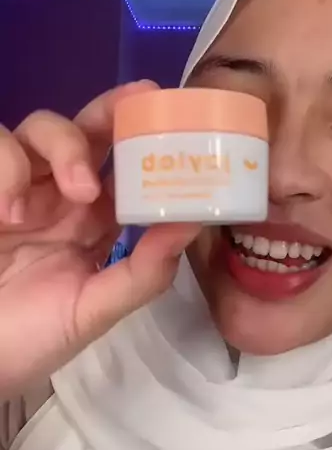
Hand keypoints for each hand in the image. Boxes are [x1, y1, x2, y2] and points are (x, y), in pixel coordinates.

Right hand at [0, 81, 199, 397]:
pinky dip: (7, 168)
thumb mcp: (92, 311)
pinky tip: (9, 213)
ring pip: (40, 127)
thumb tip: (195, 223)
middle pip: (85, 129)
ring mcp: (16, 188)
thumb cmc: (27, 339)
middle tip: (131, 110)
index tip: (172, 113)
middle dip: (110, 112)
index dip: (145, 136)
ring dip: (64, 146)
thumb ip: (144, 272)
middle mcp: (56, 195)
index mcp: (92, 221)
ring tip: (75, 192)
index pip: (123, 166)